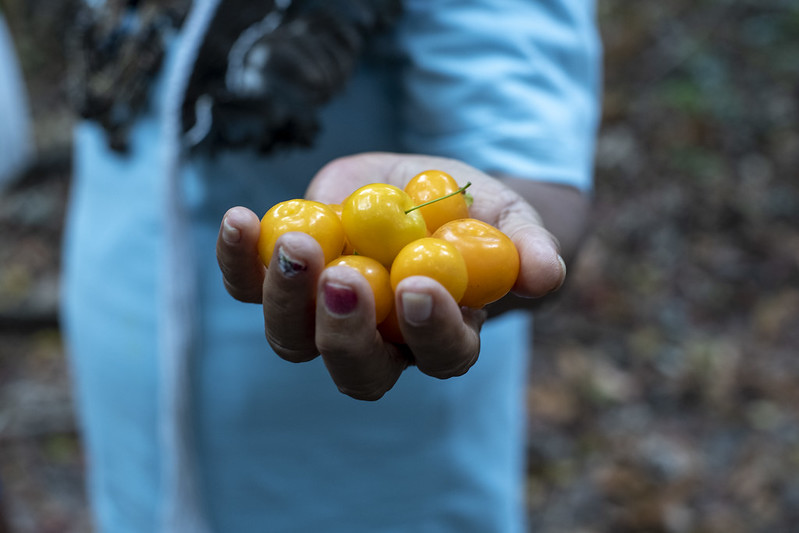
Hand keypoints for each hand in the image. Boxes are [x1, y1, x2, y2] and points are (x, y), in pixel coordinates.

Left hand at [216, 152, 564, 399]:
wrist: (418, 190)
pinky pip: (251, 287)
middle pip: (357, 370)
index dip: (431, 331)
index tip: (420, 287)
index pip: (442, 355)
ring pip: (294, 341)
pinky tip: (240, 220)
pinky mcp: (288, 282)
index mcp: (442, 337)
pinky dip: (240, 261)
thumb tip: (547, 272)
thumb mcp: (509, 219)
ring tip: (296, 241)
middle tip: (344, 278)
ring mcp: (325, 319)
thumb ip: (529, 247)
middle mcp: (380, 344)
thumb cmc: (472, 214)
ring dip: (286, 298)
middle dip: (346, 331)